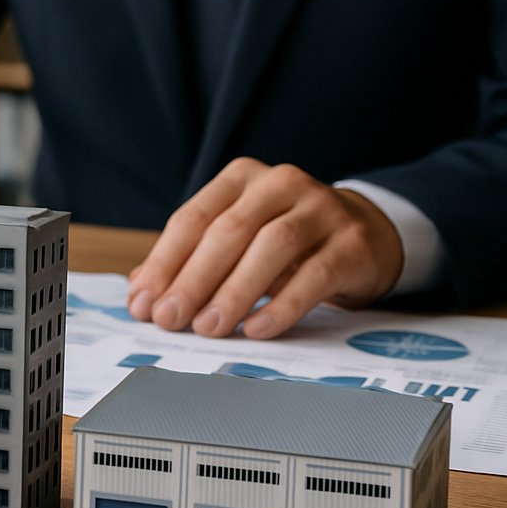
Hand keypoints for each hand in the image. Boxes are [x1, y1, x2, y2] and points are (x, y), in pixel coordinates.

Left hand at [126, 158, 403, 339]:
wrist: (365, 236)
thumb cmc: (286, 242)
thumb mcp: (237, 241)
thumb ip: (189, 262)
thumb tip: (141, 296)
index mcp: (241, 178)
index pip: (193, 218)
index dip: (164, 263)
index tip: (144, 303)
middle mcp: (280, 183)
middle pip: (228, 231)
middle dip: (193, 279)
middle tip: (170, 319)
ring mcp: (321, 209)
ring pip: (271, 247)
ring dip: (234, 292)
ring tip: (209, 328)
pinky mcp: (351, 242)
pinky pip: (314, 274)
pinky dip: (282, 305)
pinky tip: (257, 329)